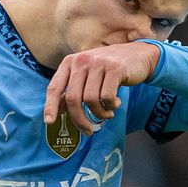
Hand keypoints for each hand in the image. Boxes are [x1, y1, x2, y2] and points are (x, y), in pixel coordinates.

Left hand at [43, 41, 160, 134]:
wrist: (138, 55)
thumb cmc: (108, 70)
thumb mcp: (87, 77)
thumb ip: (72, 91)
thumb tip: (58, 111)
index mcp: (70, 62)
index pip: (54, 87)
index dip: (50, 106)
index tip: (49, 122)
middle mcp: (81, 61)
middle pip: (73, 98)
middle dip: (79, 119)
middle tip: (88, 131)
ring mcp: (98, 63)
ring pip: (91, 100)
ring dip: (99, 113)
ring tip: (107, 113)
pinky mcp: (115, 69)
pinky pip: (107, 98)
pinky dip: (111, 106)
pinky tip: (116, 103)